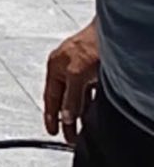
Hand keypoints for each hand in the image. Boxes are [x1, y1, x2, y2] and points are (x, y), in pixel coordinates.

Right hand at [43, 24, 98, 145]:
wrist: (115, 30)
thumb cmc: (93, 43)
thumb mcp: (77, 74)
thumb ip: (70, 98)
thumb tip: (65, 116)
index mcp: (55, 66)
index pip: (50, 97)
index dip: (51, 116)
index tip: (52, 131)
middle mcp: (66, 66)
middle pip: (63, 99)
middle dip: (66, 118)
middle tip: (69, 137)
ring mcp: (81, 67)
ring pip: (77, 96)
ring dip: (79, 112)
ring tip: (82, 129)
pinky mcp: (95, 69)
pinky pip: (89, 91)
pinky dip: (89, 103)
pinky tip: (94, 111)